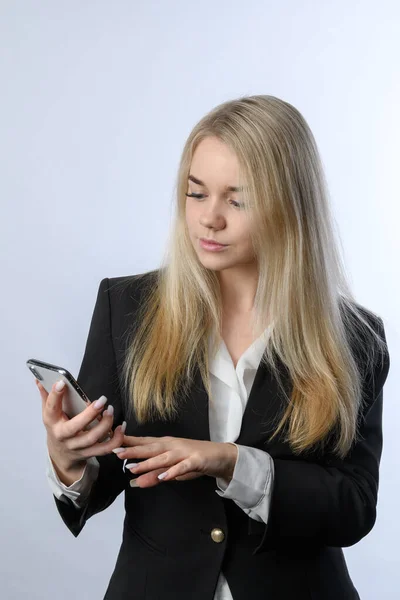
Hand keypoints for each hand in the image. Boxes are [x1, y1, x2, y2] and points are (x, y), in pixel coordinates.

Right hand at [37, 378, 126, 471]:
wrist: (60, 455)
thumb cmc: (57, 427)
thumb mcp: (49, 413)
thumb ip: (47, 396)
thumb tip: (40, 378)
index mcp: (51, 422)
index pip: (51, 408)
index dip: (55, 396)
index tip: (63, 382)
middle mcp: (63, 436)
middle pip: (75, 427)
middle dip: (89, 414)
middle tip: (102, 400)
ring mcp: (76, 446)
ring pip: (92, 439)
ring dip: (105, 425)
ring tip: (111, 410)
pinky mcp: (89, 453)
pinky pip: (105, 449)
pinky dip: (116, 439)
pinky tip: (121, 427)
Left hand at [112, 435, 237, 487]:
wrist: (219, 456)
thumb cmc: (192, 460)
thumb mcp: (171, 469)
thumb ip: (153, 475)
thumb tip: (134, 483)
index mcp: (164, 444)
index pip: (143, 442)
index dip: (127, 442)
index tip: (111, 440)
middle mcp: (172, 446)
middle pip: (150, 448)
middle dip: (132, 450)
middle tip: (115, 452)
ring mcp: (183, 452)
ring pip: (163, 457)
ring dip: (148, 462)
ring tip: (133, 468)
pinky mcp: (195, 461)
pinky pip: (182, 467)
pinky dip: (172, 471)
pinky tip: (163, 476)